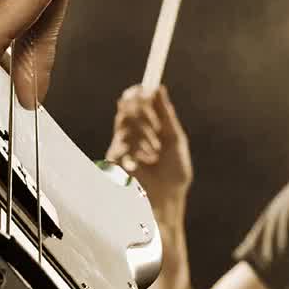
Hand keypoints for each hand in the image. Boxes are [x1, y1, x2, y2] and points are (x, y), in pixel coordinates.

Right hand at [106, 85, 193, 209]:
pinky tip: (146, 160)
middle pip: (127, 111)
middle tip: (145, 100)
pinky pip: (124, 140)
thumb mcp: (174, 141)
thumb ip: (166, 116)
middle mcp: (132, 140)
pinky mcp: (114, 160)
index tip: (144, 86)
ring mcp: (121, 149)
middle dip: (138, 106)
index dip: (138, 95)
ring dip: (143, 130)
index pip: (137, 108)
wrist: (166, 202)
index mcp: (147, 134)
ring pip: (126, 123)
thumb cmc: (173, 177)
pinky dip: (138, 146)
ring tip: (155, 149)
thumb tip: (158, 89)